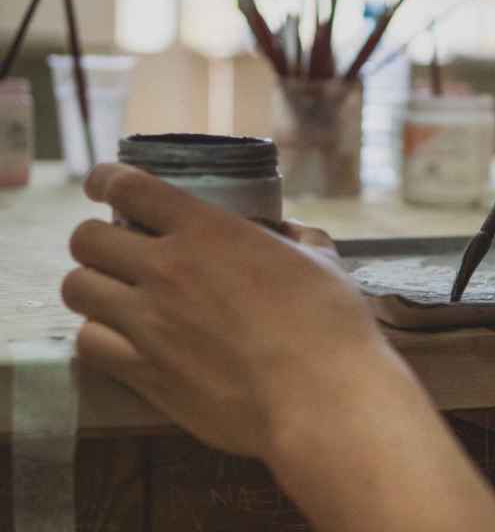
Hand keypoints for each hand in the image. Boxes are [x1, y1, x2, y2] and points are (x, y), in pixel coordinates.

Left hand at [62, 164, 384, 458]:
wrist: (321, 398)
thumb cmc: (331, 325)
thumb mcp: (322, 261)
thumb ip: (295, 238)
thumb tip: (285, 233)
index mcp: (208, 231)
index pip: (128, 186)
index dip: (107, 181)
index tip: (105, 186)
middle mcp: (166, 269)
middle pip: (85, 238)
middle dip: (97, 240)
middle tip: (118, 253)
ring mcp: (149, 323)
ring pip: (77, 289)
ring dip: (92, 288)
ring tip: (114, 297)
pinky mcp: (144, 373)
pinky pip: (88, 344)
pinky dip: (99, 337)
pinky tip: (121, 340)